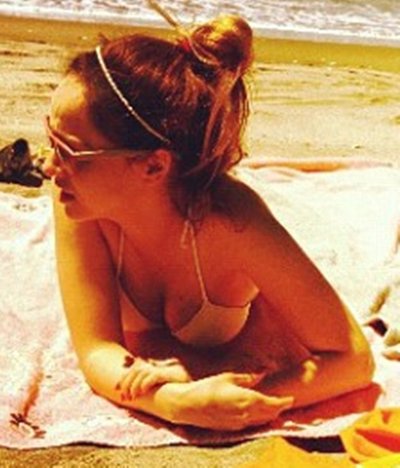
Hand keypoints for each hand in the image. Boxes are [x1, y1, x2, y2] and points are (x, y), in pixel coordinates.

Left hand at [116, 356, 190, 399]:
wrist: (196, 392)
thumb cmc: (179, 391)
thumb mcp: (161, 387)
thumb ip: (149, 385)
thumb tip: (133, 391)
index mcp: (155, 366)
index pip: (135, 368)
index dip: (125, 377)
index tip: (116, 388)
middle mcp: (159, 365)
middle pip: (137, 369)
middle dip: (127, 382)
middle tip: (123, 396)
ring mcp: (165, 368)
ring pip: (143, 373)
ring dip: (134, 385)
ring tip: (132, 396)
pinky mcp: (171, 374)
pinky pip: (154, 376)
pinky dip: (146, 383)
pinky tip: (142, 391)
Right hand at [172, 372, 293, 430]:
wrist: (189, 406)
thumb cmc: (208, 387)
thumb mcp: (228, 377)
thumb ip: (248, 377)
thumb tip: (264, 372)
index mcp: (246, 400)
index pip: (271, 403)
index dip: (283, 402)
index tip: (291, 398)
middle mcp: (245, 414)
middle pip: (269, 414)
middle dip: (279, 409)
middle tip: (286, 403)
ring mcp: (239, 423)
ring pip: (261, 421)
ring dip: (270, 416)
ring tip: (276, 409)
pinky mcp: (232, 428)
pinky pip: (251, 425)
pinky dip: (259, 420)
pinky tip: (258, 415)